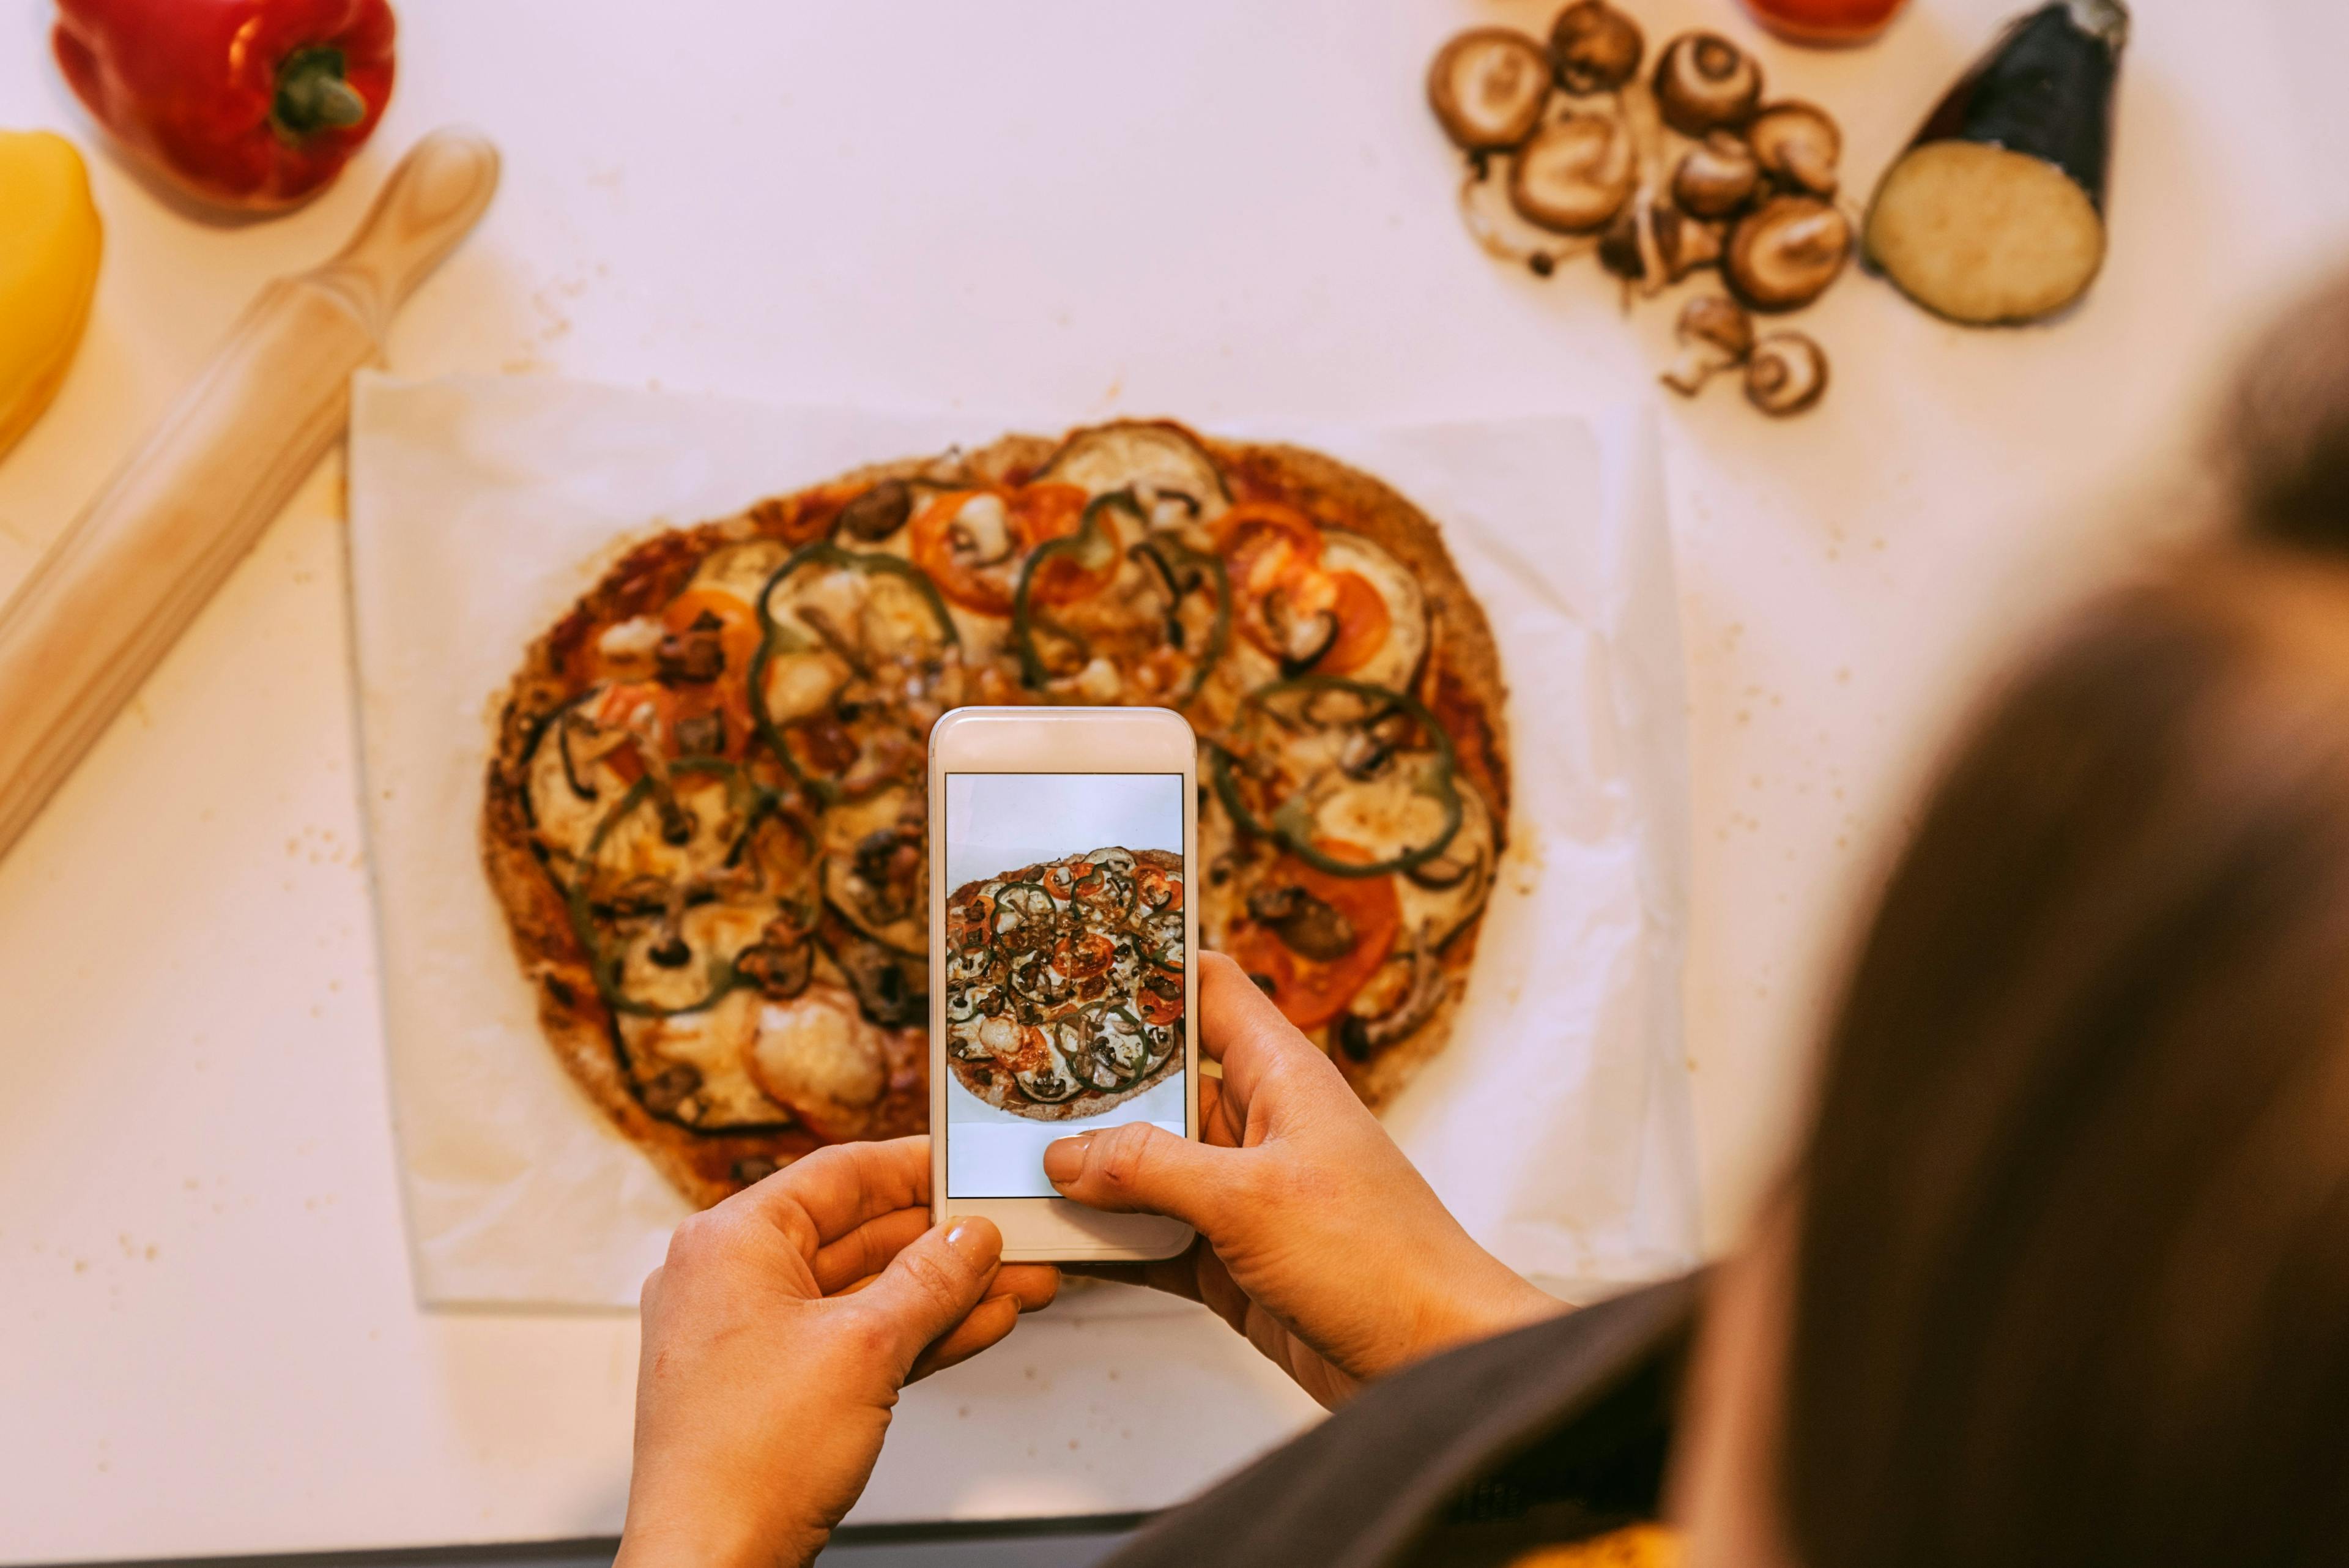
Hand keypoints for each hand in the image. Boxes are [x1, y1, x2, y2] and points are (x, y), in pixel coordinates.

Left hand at [616, 1137, 1058, 1567]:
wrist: (713, 1566)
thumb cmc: (746, 1462)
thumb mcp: (865, 1348)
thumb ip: (930, 1281)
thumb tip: (971, 1237)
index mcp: (731, 1242)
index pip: (839, 1175)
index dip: (915, 1167)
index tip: (970, 1165)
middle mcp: (731, 1281)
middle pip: (859, 1235)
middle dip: (946, 1242)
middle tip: (1014, 1234)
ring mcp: (750, 1339)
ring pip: (866, 1294)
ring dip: (945, 1292)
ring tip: (1020, 1282)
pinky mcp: (774, 1391)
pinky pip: (856, 1342)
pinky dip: (915, 1335)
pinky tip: (979, 1326)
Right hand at [1045, 952, 1556, 1407]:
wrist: (1436, 1364)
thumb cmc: (1385, 1263)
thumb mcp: (1250, 1199)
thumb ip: (1151, 1168)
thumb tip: (1069, 1154)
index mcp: (1280, 1077)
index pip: (1208, 989)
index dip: (1147, 968)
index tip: (1074, 960)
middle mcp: (1260, 1126)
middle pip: (1160, 1082)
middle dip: (1090, 1084)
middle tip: (1008, 1077)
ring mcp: (1245, 1195)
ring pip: (1147, 1165)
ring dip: (1088, 1171)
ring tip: (1008, 1161)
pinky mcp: (1233, 1260)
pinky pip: (1153, 1237)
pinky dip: (1107, 1241)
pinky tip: (1055, 1243)